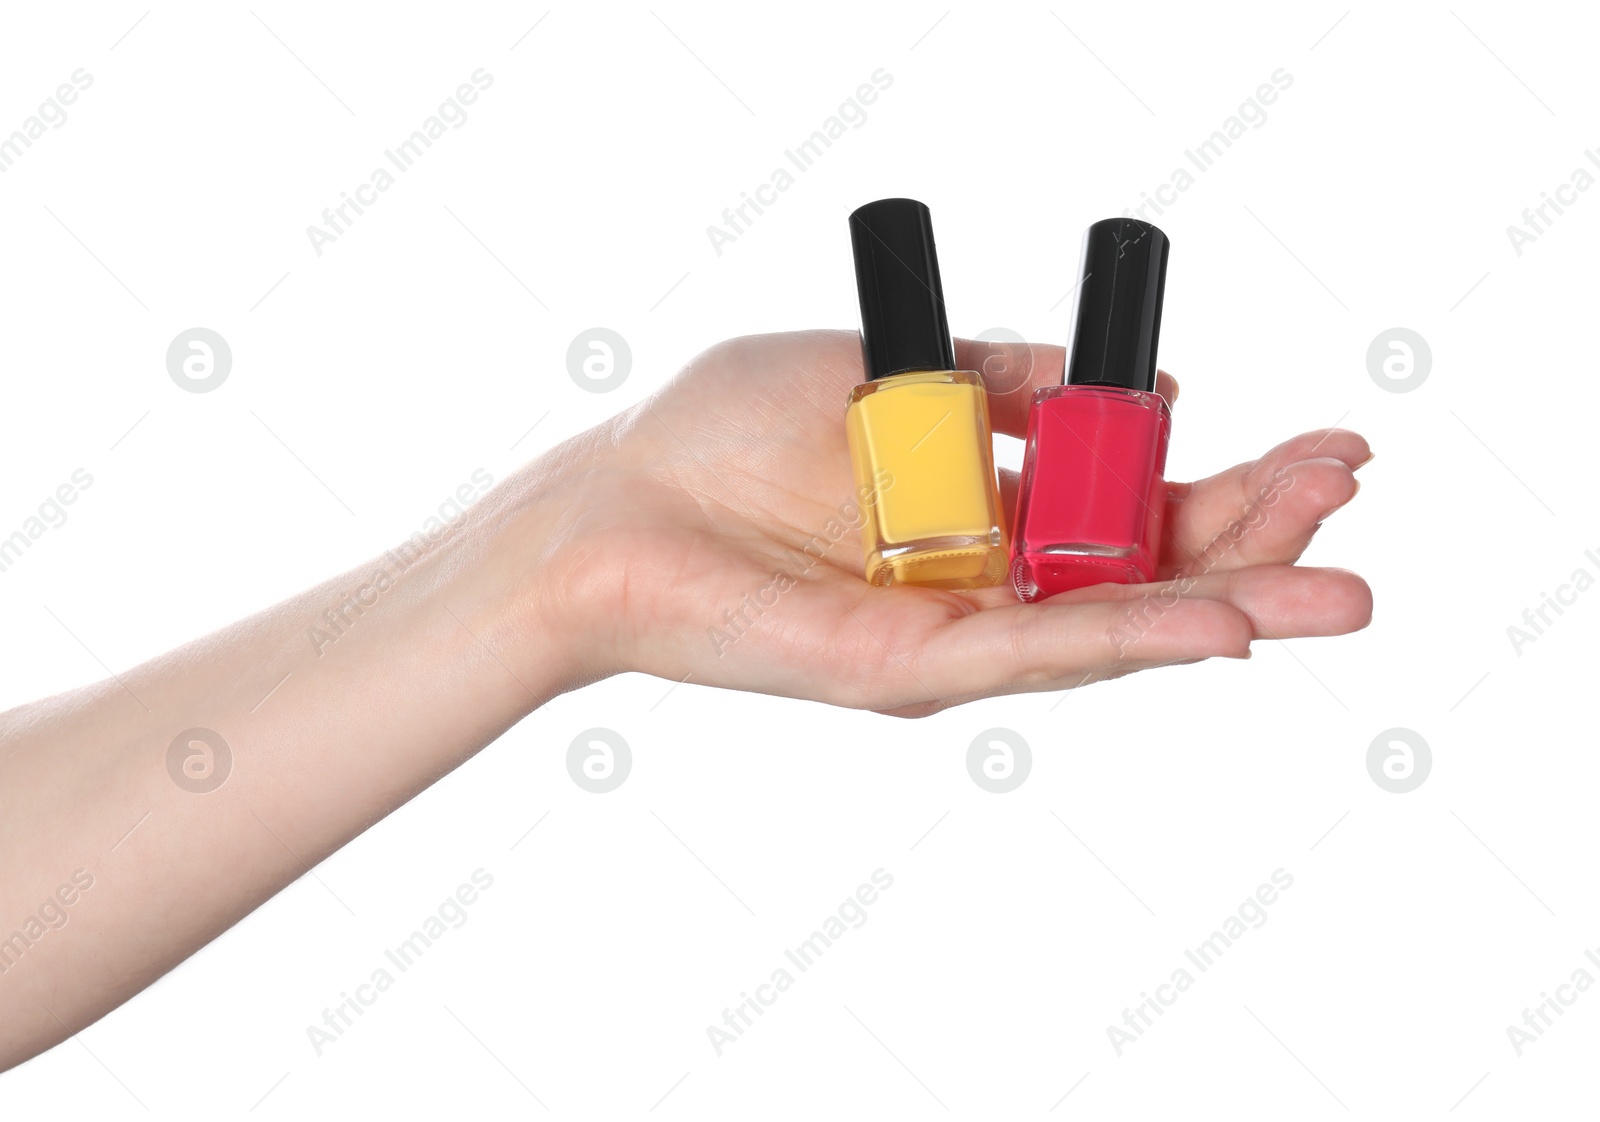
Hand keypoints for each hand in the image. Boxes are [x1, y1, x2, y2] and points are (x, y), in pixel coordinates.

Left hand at [509, 330, 1371, 715]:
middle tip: (1353, 496)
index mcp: (989, 510)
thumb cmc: (722, 433)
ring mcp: (956, 634)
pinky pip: (1037, 651)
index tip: (1324, 444)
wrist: (611, 506)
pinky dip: (1131, 638)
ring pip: (1118, 626)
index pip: (1138, 506)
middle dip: (1260, 540)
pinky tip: (1222, 624)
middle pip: (1151, 571)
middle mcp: (987, 580)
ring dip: (1233, 602)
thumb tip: (1139, 380)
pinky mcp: (910, 669)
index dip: (1232, 478)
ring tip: (1342, 588)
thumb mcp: (888, 369)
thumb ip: (1004, 377)